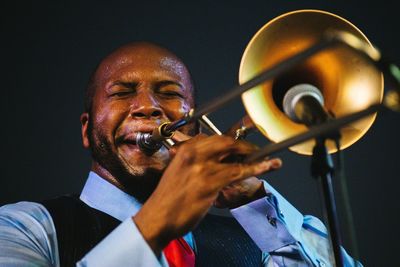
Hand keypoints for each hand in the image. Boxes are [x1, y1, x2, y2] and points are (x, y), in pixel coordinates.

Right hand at [133, 134, 275, 254]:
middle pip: (225, 141)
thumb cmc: (167, 198)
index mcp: (185, 150)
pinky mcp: (211, 183)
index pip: (212, 138)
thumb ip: (195, 163)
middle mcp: (194, 154)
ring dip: (255, 156)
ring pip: (235, 155)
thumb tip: (216, 161)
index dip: (229, 140)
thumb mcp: (178, 172)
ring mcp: (203, 168)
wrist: (157, 217)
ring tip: (269, 159)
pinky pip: (239, 172)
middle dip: (243, 145)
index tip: (238, 143)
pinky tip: (269, 166)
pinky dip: (257, 168)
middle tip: (255, 149)